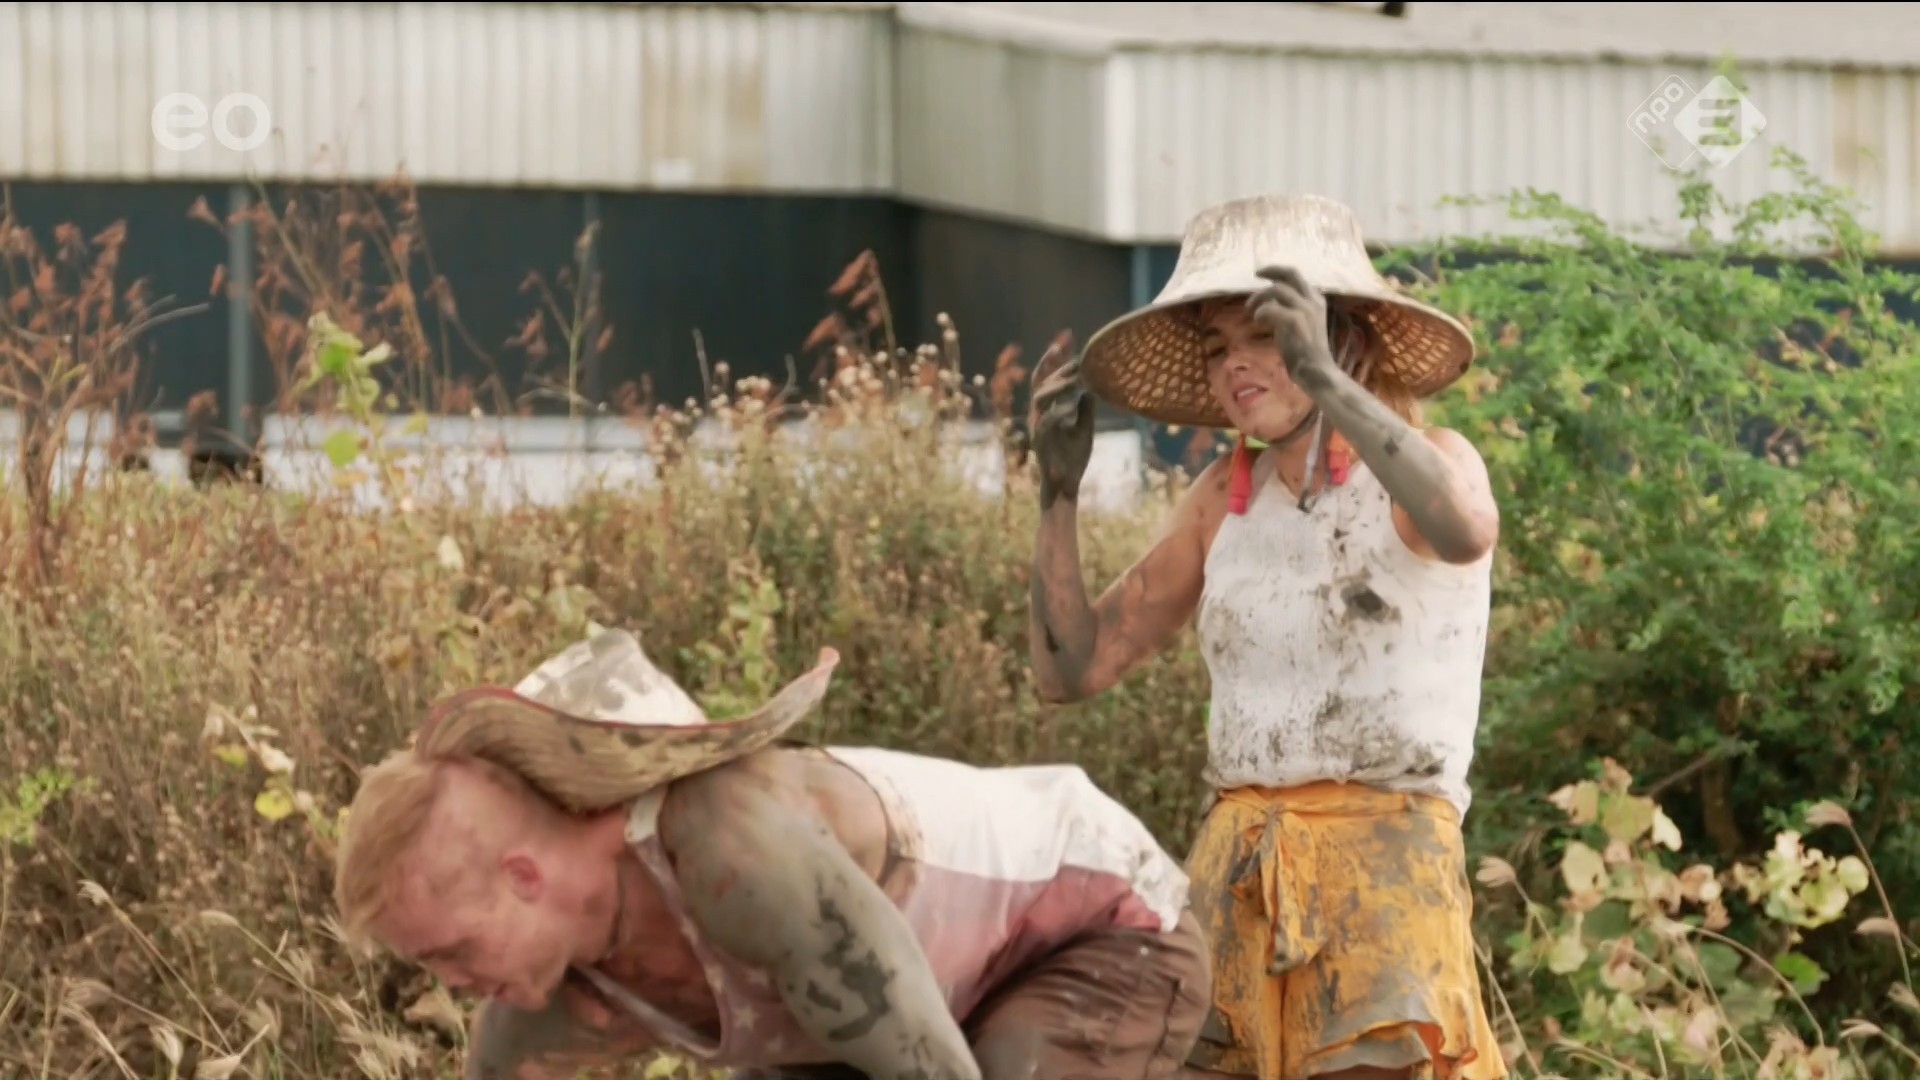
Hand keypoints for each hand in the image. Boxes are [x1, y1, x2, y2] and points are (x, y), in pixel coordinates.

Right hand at [1026, 333, 1093, 507]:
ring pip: (1040, 399)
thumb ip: (1085, 408)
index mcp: (1047, 411)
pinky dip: (1059, 412)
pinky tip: (1074, 405)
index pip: (1046, 379)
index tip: (1066, 339)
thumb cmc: (1073, 458)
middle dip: (1055, 368)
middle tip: (1075, 358)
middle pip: (1041, 384)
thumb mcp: (1084, 428)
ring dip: (1058, 386)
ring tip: (1076, 379)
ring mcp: (1037, 429)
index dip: (1053, 359)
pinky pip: (1046, 422)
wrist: (1065, 487)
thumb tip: (1092, 387)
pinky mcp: (1040, 443)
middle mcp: (1038, 416)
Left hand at [1245, 266, 1337, 388]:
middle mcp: (1314, 301)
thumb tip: (1268, 298)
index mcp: (1316, 300)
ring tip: (1250, 309)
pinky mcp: (1298, 323)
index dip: (1278, 271)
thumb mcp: (1295, 323)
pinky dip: (1262, 311)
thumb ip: (1285, 308)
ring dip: (1260, 296)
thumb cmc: (1304, 351)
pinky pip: (1274, 308)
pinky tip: (1257, 320)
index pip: (1296, 276)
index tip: (1263, 274)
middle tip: (1256, 274)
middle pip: (1292, 274)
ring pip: (1279, 289)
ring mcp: (1307, 311)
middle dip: (1272, 270)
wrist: (1316, 371)